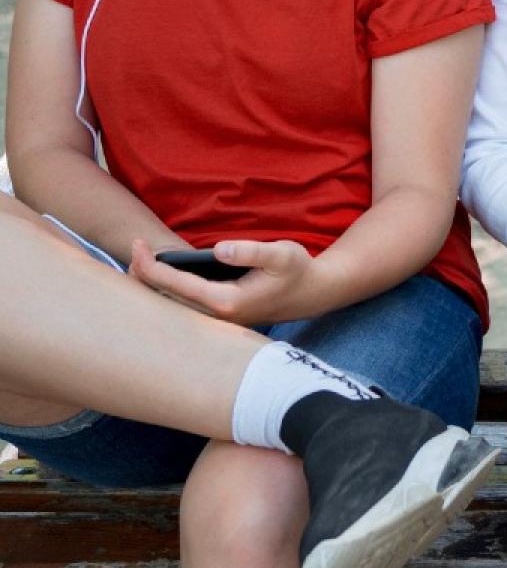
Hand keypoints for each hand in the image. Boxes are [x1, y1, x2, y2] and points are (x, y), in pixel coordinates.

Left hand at [129, 237, 326, 325]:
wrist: (313, 294)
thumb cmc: (297, 270)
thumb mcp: (282, 253)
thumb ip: (251, 251)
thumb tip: (219, 249)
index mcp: (226, 301)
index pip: (175, 284)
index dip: (150, 265)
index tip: (138, 245)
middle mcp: (217, 318)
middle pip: (165, 302)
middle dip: (142, 278)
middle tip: (132, 251)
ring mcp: (217, 322)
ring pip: (171, 308)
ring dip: (152, 287)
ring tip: (138, 264)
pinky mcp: (219, 320)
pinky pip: (182, 309)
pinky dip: (165, 293)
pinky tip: (159, 279)